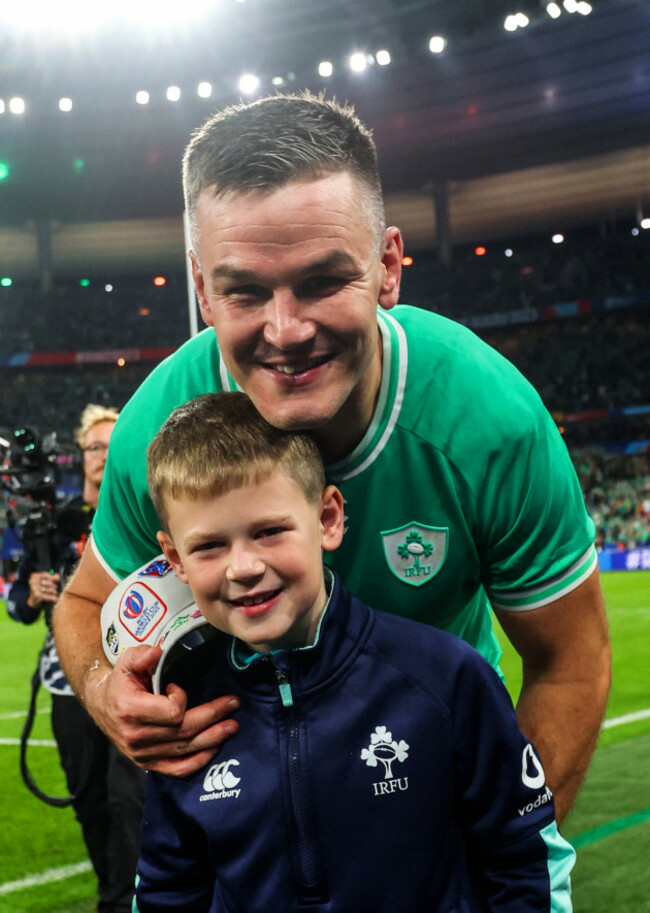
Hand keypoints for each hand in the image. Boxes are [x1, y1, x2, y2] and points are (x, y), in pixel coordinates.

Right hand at [28, 571, 60, 606]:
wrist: (34, 599)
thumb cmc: (41, 588)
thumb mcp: (46, 581)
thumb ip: (53, 577)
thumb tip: (58, 576)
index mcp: (34, 576)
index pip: (45, 574)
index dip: (52, 577)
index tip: (58, 579)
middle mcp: (32, 581)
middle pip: (47, 582)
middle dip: (53, 585)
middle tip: (56, 587)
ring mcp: (33, 588)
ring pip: (47, 589)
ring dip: (53, 591)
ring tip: (55, 592)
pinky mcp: (36, 595)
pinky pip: (46, 595)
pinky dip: (51, 597)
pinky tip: (55, 598)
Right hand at [87, 645, 239, 776]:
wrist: (101, 706)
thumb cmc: (120, 682)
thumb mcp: (126, 662)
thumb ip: (142, 655)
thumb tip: (157, 652)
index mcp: (131, 710)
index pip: (171, 712)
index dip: (181, 698)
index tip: (177, 687)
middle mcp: (136, 736)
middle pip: (184, 730)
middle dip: (213, 716)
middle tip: (234, 704)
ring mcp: (142, 754)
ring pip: (185, 749)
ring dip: (213, 738)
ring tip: (233, 726)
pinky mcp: (147, 764)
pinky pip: (177, 769)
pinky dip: (198, 761)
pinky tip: (214, 749)